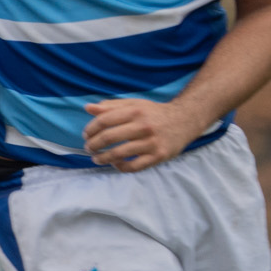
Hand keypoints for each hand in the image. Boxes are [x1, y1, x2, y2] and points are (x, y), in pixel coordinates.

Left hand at [83, 98, 201, 171]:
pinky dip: (121, 167)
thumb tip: (87, 108)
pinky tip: (115, 164)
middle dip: (93, 145)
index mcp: (135, 111)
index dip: (90, 129)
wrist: (185, 120)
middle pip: (108, 137)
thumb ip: (111, 106)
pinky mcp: (159, 156)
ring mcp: (151, 142)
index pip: (104, 121)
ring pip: (119, 154)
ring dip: (102, 158)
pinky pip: (134, 166)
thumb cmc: (154, 113)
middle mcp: (143, 126)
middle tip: (89, 148)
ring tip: (97, 158)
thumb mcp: (134, 104)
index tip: (86, 135)